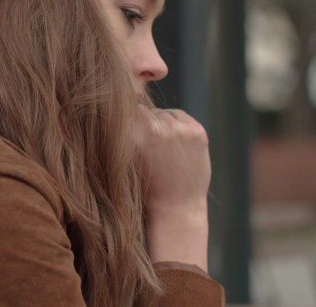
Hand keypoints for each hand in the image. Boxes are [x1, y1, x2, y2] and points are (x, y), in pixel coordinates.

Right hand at [135, 105, 210, 270]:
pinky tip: (177, 145)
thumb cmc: (147, 187)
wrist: (176, 208)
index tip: (133, 130)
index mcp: (135, 137)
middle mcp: (157, 130)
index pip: (128, 109)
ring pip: (165, 113)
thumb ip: (124, 135)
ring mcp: (180, 130)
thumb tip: (118, 107)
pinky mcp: (197, 132)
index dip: (130, 119)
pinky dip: (179, 125)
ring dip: (164, 124)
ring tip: (165, 148)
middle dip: (148, 124)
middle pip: (148, 111)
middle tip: (152, 145)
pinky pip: (181, 115)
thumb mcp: (126, 161)